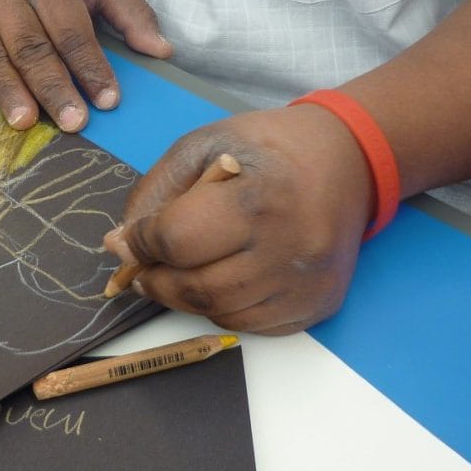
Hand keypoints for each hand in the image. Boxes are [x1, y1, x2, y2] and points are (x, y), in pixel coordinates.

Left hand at [103, 105, 374, 334]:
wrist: (350, 158)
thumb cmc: (270, 147)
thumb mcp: (204, 146)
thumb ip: (157, 192)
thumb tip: (119, 245)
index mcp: (259, 199)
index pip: (178, 240)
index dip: (139, 245)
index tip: (125, 241)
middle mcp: (290, 248)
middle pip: (196, 288)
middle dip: (154, 280)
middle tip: (139, 268)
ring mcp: (308, 283)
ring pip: (220, 313)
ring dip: (183, 297)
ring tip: (173, 272)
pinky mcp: (319, 305)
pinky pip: (251, 324)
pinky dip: (220, 308)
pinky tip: (219, 278)